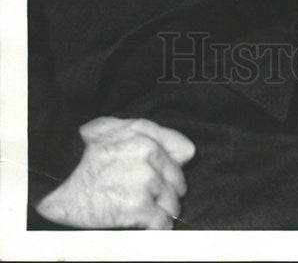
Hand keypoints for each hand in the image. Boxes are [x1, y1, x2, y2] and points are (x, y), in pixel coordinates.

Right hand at [35, 116, 195, 229]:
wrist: (53, 179)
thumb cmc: (81, 154)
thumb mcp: (113, 128)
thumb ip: (151, 132)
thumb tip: (186, 151)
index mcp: (145, 136)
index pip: (185, 151)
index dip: (172, 167)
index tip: (165, 177)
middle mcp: (150, 155)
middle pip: (178, 181)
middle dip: (166, 191)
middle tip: (148, 196)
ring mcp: (146, 182)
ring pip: (172, 204)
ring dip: (161, 211)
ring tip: (142, 211)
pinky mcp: (138, 208)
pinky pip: (162, 223)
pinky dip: (156, 227)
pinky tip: (144, 225)